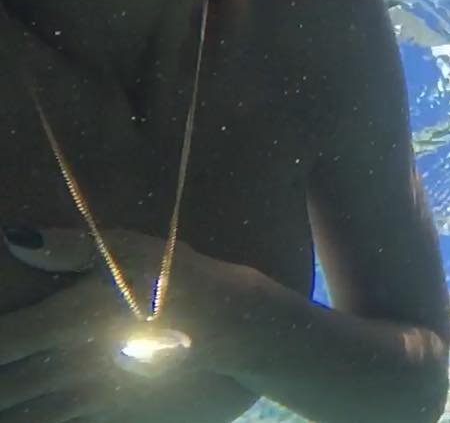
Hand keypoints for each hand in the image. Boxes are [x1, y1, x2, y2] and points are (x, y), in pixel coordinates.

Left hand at [0, 228, 250, 422]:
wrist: (231, 326)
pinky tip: (36, 416)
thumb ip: (71, 247)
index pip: (1, 341)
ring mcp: (91, 398)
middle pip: (4, 391)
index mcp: (66, 323)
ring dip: (11, 412)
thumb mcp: (130, 250)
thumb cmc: (178, 279)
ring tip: (6, 405)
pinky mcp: (113, 414)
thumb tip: (18, 240)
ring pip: (28, 419)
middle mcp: (70, 367)